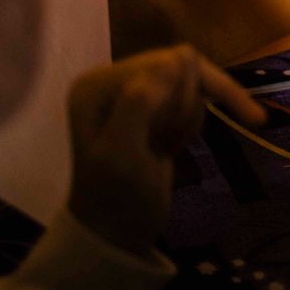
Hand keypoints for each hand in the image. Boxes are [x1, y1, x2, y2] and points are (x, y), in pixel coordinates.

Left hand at [66, 46, 265, 258]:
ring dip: (189, 118)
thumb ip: (140, 103)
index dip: (182, 96)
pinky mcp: (151, 109)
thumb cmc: (116, 197)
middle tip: (169, 145)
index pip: (165, 62)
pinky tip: (172, 146)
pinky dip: (191, 123)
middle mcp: (112, 81)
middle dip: (187, 107)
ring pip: (191, 84)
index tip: (174, 140)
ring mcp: (133, 94)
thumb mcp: (122, 154)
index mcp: (97, 85)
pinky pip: (191, 98)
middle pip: (181, 67)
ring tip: (167, 148)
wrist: (120, 232)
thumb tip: (176, 57)